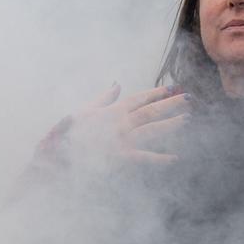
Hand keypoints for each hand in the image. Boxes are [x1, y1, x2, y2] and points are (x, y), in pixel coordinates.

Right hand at [67, 83, 189, 164]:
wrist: (53, 157)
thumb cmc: (66, 135)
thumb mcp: (83, 111)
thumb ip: (104, 98)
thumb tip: (117, 84)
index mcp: (110, 111)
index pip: (137, 99)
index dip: (155, 93)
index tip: (171, 89)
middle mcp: (118, 123)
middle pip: (150, 111)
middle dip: (170, 104)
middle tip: (189, 98)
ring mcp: (120, 140)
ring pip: (151, 129)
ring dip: (170, 124)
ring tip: (188, 119)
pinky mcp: (120, 158)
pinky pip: (144, 158)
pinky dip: (160, 159)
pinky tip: (174, 158)